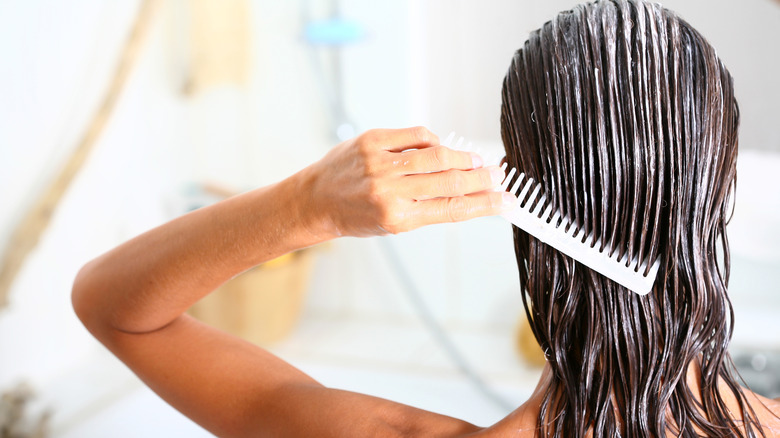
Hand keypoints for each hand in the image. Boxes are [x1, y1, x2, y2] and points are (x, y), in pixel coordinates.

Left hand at [304, 127, 515, 236]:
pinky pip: (416, 136)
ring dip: (464, 158)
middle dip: (482, 179)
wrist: (316, 201)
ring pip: (437, 155)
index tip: (506, 201)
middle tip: (499, 176)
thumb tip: (468, 194)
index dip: (485, 204)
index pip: (454, 210)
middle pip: (451, 181)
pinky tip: (441, 147)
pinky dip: (434, 141)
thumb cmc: (356, 216)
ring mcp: (381, 164)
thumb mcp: (394, 224)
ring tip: (478, 161)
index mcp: (398, 218)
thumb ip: (429, 208)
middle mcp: (390, 191)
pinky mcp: (372, 141)